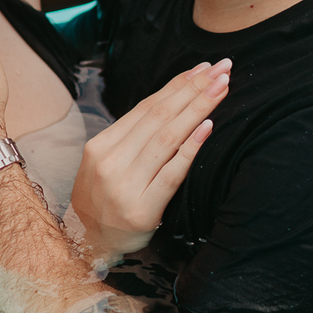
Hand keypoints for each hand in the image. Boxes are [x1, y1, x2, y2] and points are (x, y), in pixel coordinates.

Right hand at [69, 60, 230, 256]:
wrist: (90, 244)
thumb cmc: (105, 201)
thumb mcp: (106, 164)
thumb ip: (132, 138)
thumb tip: (172, 102)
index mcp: (101, 146)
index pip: (146, 107)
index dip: (177, 86)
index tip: (203, 68)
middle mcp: (111, 162)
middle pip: (160, 117)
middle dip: (194, 89)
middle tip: (222, 69)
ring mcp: (125, 186)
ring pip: (167, 138)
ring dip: (198, 109)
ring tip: (222, 88)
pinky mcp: (142, 209)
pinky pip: (172, 173)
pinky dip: (191, 148)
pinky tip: (208, 126)